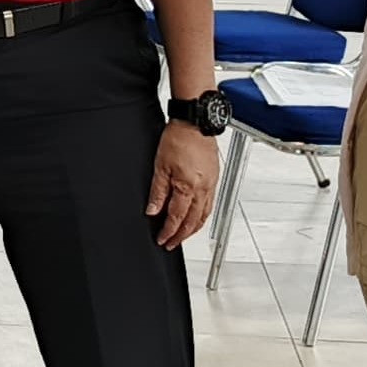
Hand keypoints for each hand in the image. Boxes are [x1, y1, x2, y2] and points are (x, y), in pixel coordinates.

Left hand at [144, 119, 218, 249]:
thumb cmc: (179, 138)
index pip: (177, 217)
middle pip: (193, 221)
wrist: (195, 123)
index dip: (168, 231)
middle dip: (181, 235)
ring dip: (193, 229)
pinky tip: (196, 217)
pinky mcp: (215, 179)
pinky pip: (210, 204)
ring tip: (182, 235)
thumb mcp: (160, 166)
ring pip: (204, 215)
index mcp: (188, 187)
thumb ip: (157, 191)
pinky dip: (202, 216)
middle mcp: (203, 189)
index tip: (162, 239)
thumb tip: (152, 210)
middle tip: (171, 243)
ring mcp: (211, 185)